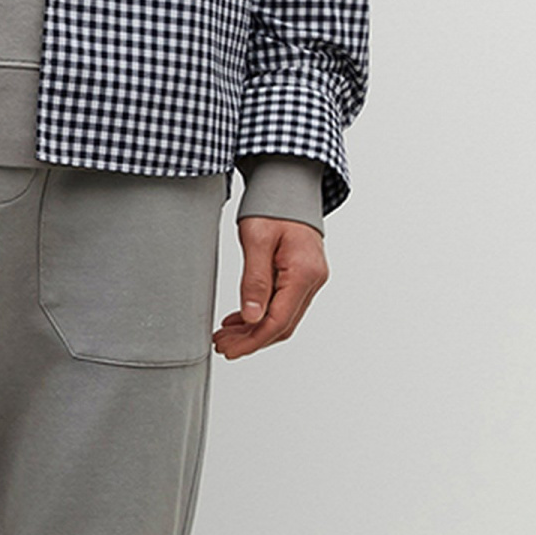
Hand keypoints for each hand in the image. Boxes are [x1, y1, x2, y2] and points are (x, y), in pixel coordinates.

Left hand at [215, 214, 327, 357]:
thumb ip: (254, 281)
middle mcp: (313, 280)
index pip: (278, 321)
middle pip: (282, 325)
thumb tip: (252, 318)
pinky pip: (283, 304)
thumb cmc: (274, 205)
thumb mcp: (256, 240)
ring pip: (282, 318)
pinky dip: (261, 315)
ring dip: (254, 330)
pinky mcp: (303, 276)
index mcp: (304, 273)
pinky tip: (240, 320)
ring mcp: (311, 279)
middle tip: (222, 345)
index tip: (230, 349)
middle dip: (251, 340)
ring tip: (226, 335)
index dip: (252, 341)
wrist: (289, 185)